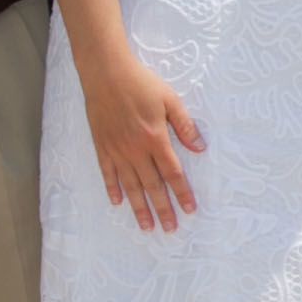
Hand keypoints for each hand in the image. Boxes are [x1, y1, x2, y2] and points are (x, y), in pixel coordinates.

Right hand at [85, 58, 205, 232]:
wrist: (105, 73)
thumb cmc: (141, 83)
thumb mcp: (169, 99)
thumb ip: (185, 126)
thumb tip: (200, 148)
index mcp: (155, 138)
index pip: (172, 173)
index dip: (182, 192)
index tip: (190, 209)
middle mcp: (135, 149)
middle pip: (152, 186)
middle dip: (163, 209)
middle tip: (170, 228)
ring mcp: (116, 150)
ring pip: (130, 186)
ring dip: (139, 208)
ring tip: (147, 226)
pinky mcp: (102, 146)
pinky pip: (108, 173)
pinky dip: (112, 189)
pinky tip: (117, 203)